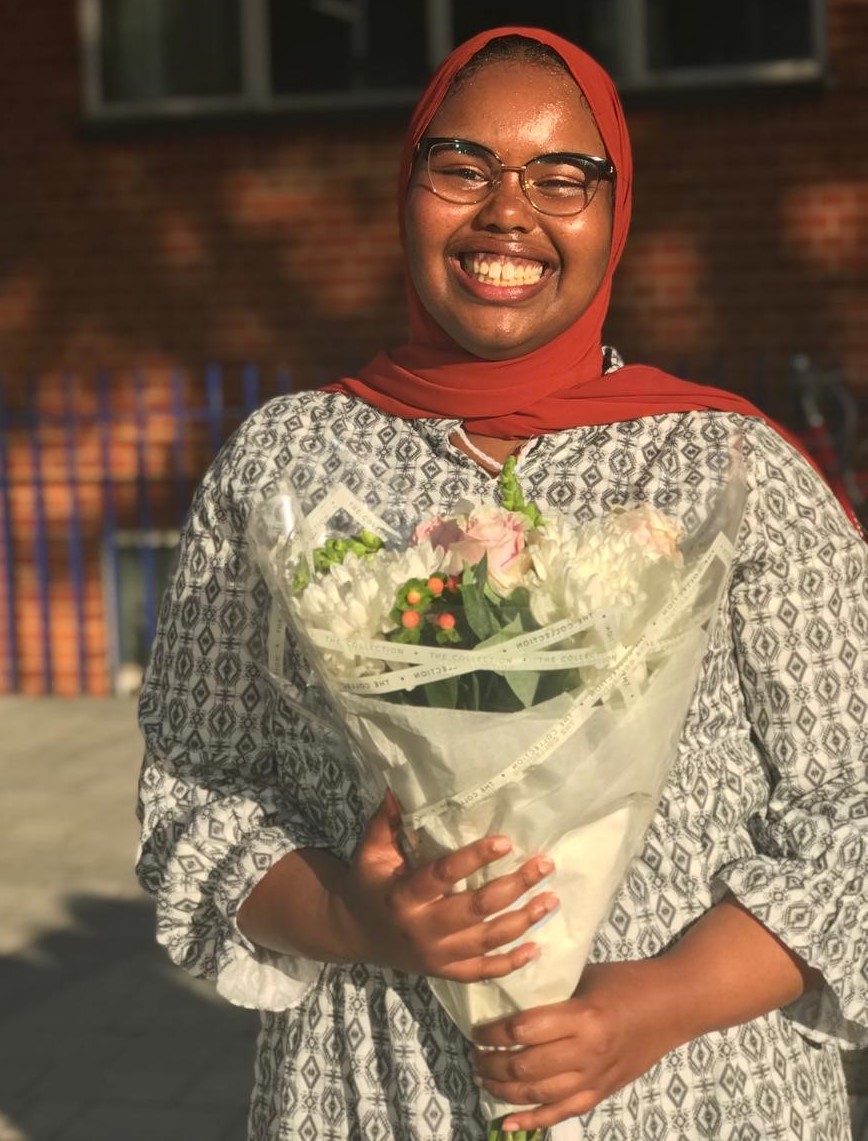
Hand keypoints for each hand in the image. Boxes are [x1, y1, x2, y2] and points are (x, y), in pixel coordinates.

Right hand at [338, 792, 558, 981]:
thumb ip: (387, 822)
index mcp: (403, 896)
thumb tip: (399, 787)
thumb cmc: (368, 883)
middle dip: (514, 886)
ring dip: (523, 920)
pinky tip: (537, 948)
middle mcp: (422, 928)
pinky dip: (511, 964)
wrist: (354, 933)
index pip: (443, 875)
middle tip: (544, 865)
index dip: (474, 858)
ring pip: (487, 940)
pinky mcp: (445, 972)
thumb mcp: (370, 851)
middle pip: (476, 909)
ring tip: (551, 899)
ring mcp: (436, 955)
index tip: (506, 842)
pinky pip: (482, 971)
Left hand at [471, 959, 679, 1132]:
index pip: (524, 1029)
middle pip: (526, 1065)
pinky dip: (531, 1121)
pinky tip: (507, 1123)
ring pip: (539, 1094)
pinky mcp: (602, 1093)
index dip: (493, 1033)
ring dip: (504, 1089)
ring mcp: (595, 1077)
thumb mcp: (586, 976)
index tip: (477, 1029)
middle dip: (492, 1063)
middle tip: (474, 1054)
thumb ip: (552, 990)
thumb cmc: (627, 981)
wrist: (673, 1005)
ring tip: (483, 1077)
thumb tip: (509, 995)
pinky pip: (561, 1113)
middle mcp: (588, 1052)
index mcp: (583, 1016)